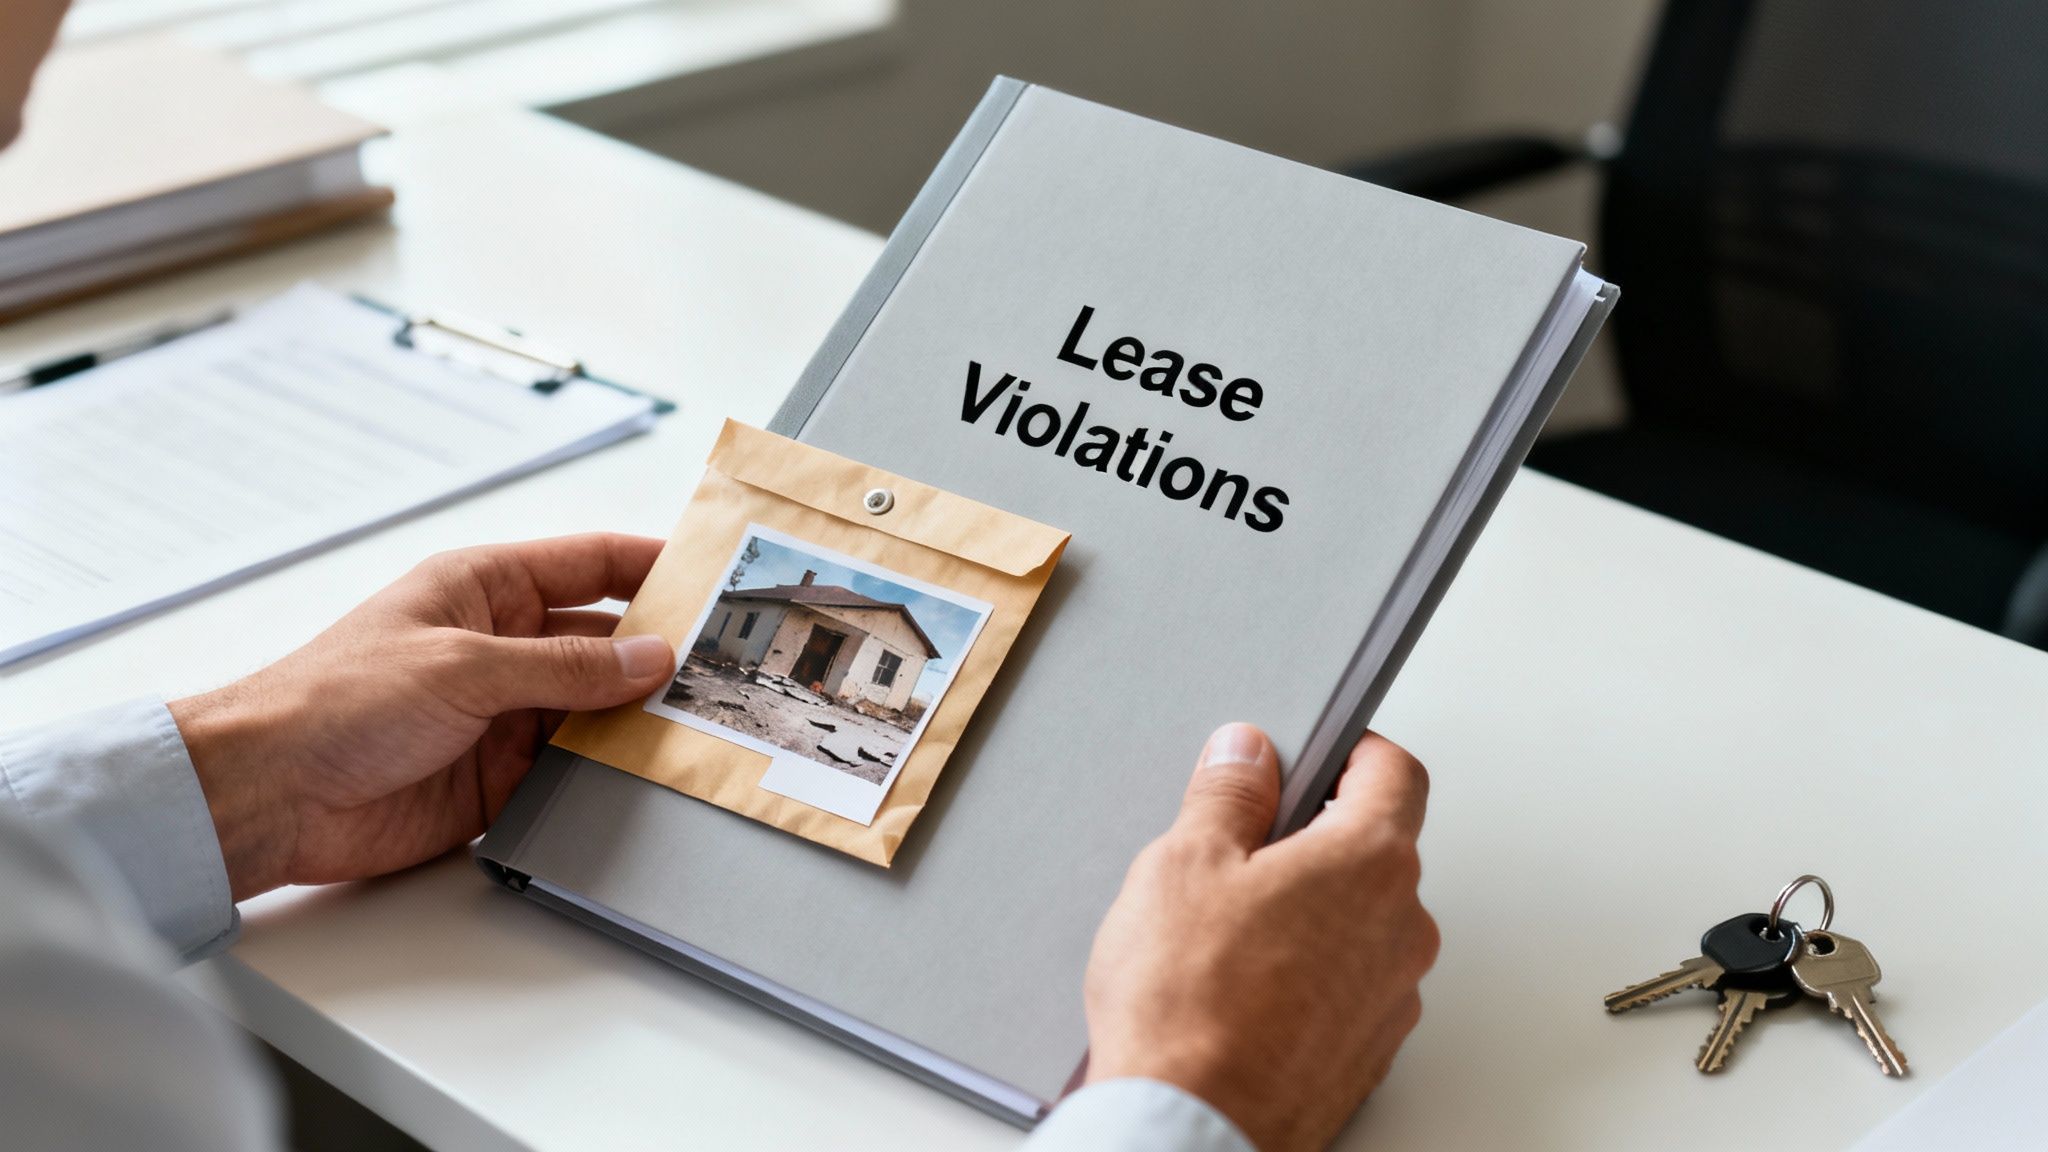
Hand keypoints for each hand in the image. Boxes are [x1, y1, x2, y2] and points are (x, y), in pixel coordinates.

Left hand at [168, 534, 674, 900]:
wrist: (268, 794)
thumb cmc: (333, 701)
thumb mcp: (464, 666)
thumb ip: (566, 667)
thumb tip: (648, 656)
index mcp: (484, 589)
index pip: (590, 564)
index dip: (652, 567)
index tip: (715, 578)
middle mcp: (498, 646)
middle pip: (603, 643)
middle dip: (659, 655)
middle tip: (727, 668)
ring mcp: (500, 714)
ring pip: (594, 713)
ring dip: (636, 723)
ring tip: (701, 729)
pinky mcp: (495, 778)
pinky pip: (568, 773)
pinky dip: (604, 778)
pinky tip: (644, 781)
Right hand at [1082, 723, 1437, 1151]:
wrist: (1192, 1128)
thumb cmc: (1189, 1007)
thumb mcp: (1183, 863)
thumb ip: (1227, 795)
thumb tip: (1245, 754)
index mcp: (1370, 862)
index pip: (1396, 772)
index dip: (1355, 750)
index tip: (1320, 751)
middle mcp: (1401, 929)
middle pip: (1376, 850)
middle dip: (1315, 837)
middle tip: (1241, 848)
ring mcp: (1391, 998)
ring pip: (1362, 923)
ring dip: (1311, 912)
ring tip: (1226, 932)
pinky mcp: (1368, 1052)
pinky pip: (1349, 986)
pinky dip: (1308, 974)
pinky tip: (1241, 987)